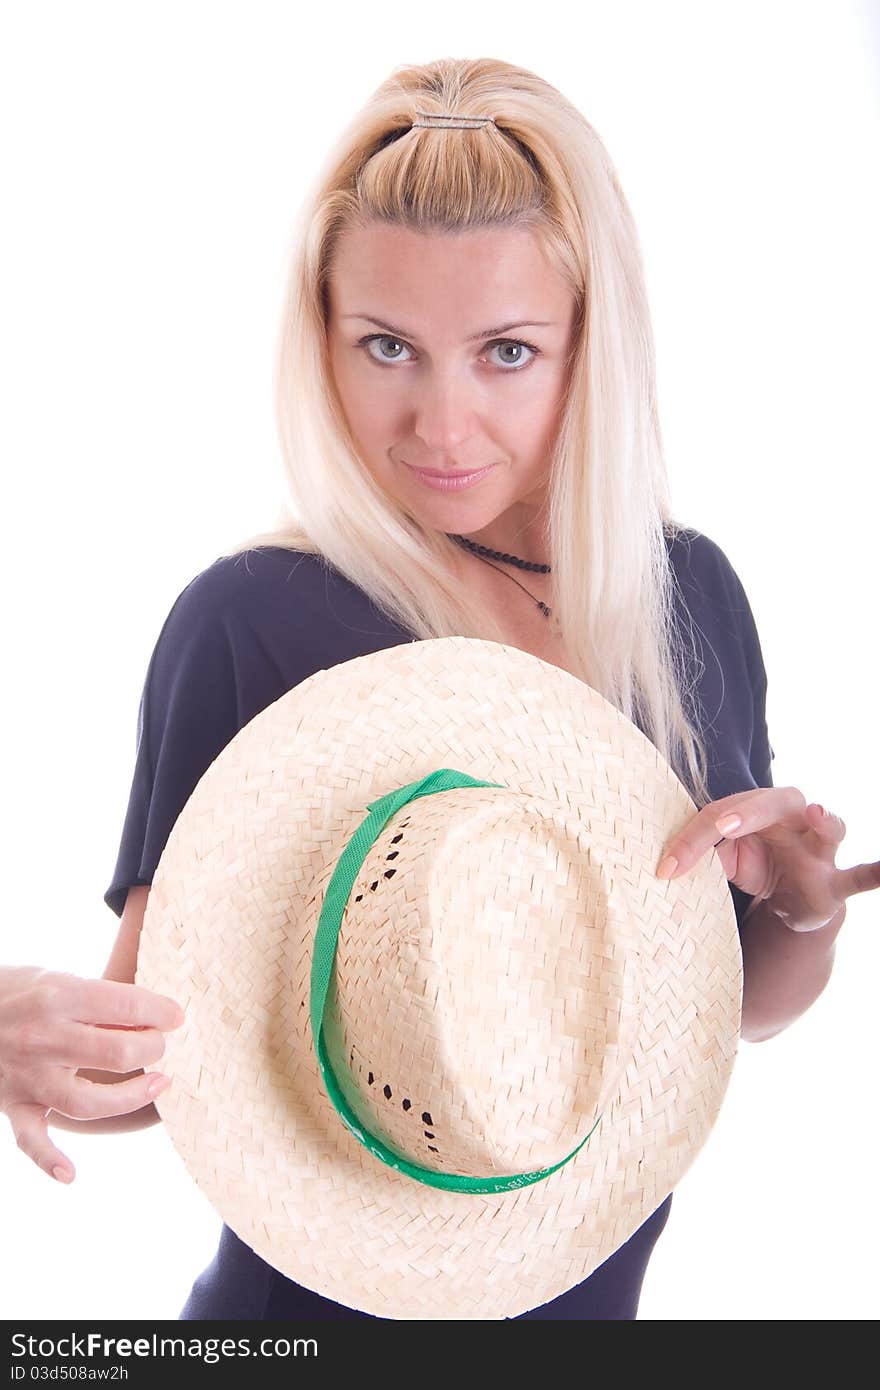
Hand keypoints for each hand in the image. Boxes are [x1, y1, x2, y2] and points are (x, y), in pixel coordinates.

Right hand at [0, 965, 184, 1183]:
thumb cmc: (18, 991)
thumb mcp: (55, 978)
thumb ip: (97, 997)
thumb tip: (150, 1016)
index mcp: (58, 996)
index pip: (126, 1005)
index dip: (162, 1011)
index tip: (176, 1016)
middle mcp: (43, 1037)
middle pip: (117, 1052)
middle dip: (153, 1047)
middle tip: (161, 1044)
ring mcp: (27, 1076)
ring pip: (87, 1102)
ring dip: (131, 1096)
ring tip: (159, 1083)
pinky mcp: (13, 1104)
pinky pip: (30, 1139)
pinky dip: (49, 1159)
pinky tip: (71, 1173)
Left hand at [655, 787, 879, 932]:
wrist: (791, 904)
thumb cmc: (757, 867)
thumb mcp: (727, 861)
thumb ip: (708, 854)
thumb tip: (679, 860)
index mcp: (758, 809)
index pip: (720, 815)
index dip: (691, 841)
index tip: (666, 868)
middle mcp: (793, 820)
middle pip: (772, 804)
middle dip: (746, 812)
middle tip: (722, 825)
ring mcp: (819, 850)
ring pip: (829, 828)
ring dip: (824, 821)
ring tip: (817, 813)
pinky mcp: (836, 882)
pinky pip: (859, 876)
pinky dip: (875, 873)